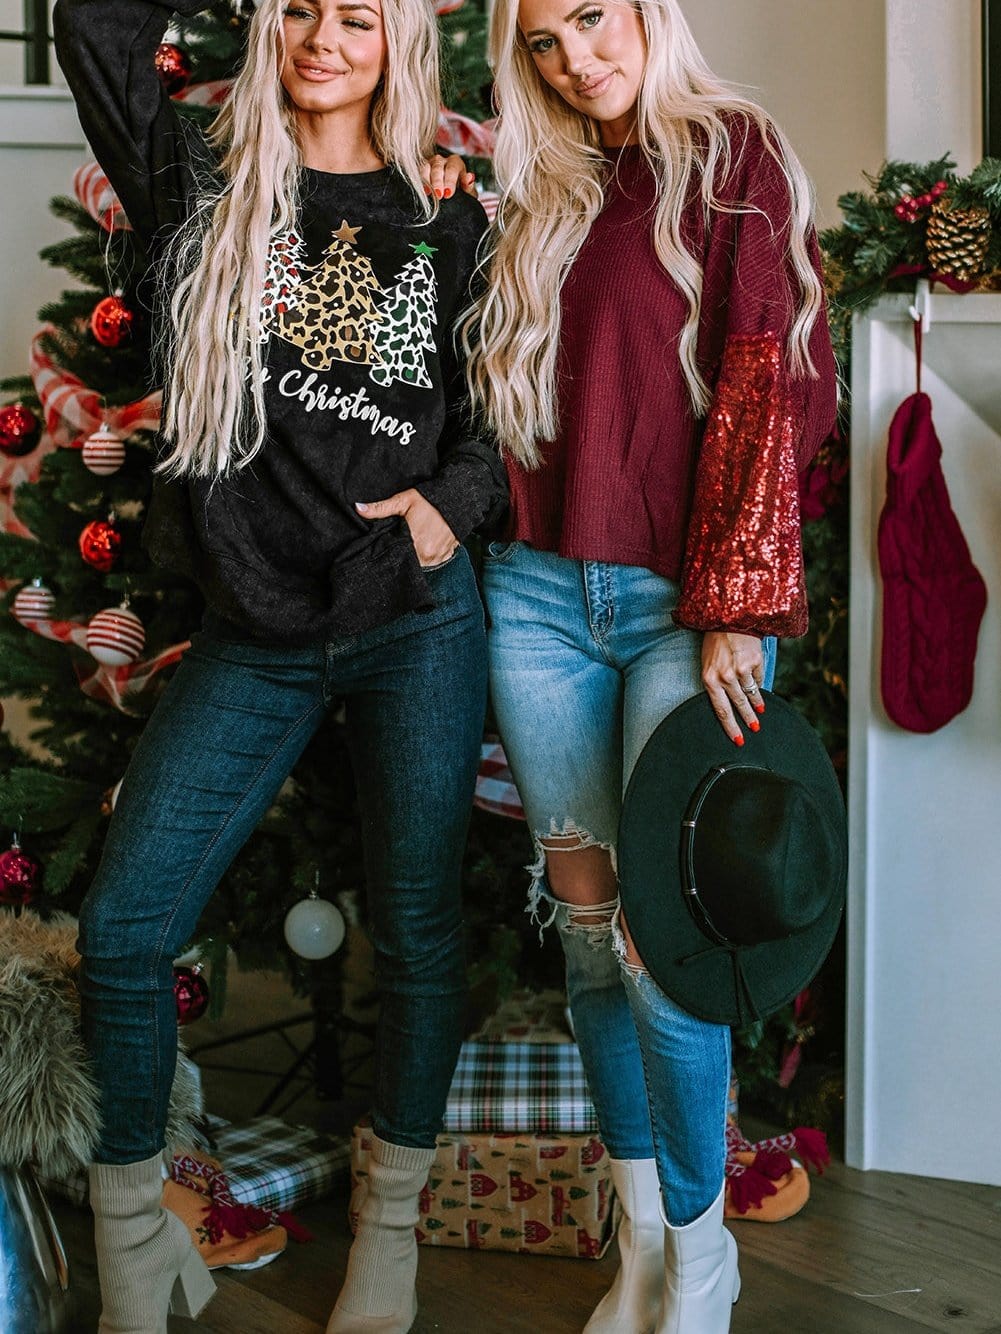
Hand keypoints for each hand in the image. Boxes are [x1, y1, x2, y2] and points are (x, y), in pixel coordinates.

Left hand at [355, 489, 458, 566]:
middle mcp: (426, 555)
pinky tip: (424, 543)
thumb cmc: (429, 500)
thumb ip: (380, 508)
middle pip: (406, 560)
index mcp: (414, 543)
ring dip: (413, 555)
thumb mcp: (403, 501)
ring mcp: (437, 558)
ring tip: (413, 541)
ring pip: (418, 563)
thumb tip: (358, 508)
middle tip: (400, 539)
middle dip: (401, 552)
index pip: (394, 555)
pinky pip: (431, 562)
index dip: (389, 550)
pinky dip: (426, 555)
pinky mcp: (445, 556)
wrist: (457, 499)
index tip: (388, 543)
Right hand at [421, 153, 477, 199]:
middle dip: (438, 182)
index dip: (450, 181)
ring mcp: (429, 164)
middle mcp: (441, 160)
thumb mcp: (467, 191)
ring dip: (427, 181)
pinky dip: (420, 182)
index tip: (448, 193)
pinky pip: (418, 173)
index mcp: (455, 162)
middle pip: (437, 167)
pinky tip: (423, 191)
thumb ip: (469, 186)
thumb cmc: (460, 191)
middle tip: (439, 195)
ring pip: (425, 168)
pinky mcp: (421, 170)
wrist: (450, 194)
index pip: (452, 168)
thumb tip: (469, 177)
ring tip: (428, 193)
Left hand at [701, 631, 765, 745]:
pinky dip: (758, 683)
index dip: (730, 727)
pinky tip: (759, 687)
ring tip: (760, 712)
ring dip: (756, 705)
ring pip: (751, 694)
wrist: (729, 617)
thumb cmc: (714, 641)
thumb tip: (727, 701)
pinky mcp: (755, 662)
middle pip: (738, 706)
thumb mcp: (707, 663)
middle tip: (754, 730)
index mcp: (710, 679)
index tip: (738, 739)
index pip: (721, 710)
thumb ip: (716, 682)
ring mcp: (741, 670)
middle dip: (747, 720)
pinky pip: (758, 678)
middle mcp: (725, 677)